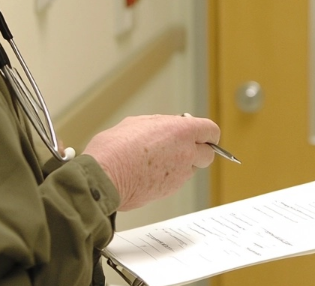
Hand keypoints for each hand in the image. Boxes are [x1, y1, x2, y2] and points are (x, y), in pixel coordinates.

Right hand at [83, 114, 219, 210]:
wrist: (103, 179)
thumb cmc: (115, 149)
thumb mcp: (137, 123)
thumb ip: (160, 124)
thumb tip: (165, 127)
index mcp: (181, 131)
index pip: (211, 131)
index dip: (207, 133)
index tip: (202, 134)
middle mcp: (186, 154)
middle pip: (208, 155)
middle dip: (198, 151)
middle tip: (181, 147)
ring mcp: (179, 176)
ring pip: (190, 170)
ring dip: (180, 165)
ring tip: (156, 160)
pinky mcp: (168, 192)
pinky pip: (175, 182)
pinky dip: (166, 178)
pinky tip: (147, 172)